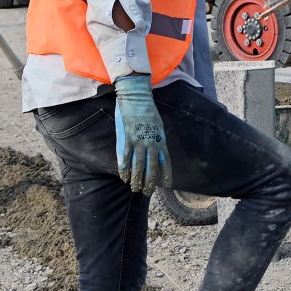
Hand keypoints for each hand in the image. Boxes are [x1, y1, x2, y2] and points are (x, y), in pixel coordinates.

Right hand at [112, 75, 169, 193]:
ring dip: (136, 180)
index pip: (165, 162)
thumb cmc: (148, 111)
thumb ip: (157, 140)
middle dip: (150, 183)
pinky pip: (125, 159)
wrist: (136, 98)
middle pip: (151, 169)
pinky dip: (124, 170)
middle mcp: (151, 143)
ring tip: (135, 188)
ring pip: (138, 167)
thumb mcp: (158, 126)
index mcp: (161, 140)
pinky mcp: (126, 140)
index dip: (166, 175)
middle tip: (147, 193)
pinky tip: (124, 178)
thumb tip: (158, 152)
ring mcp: (138, 142)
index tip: (166, 186)